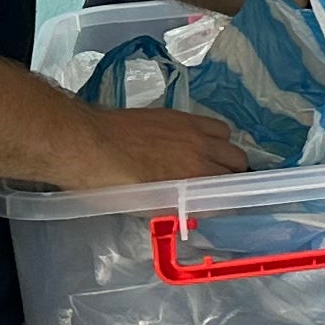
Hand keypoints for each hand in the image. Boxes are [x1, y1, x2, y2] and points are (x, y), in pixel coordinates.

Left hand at [52, 99, 255, 189]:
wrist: (86, 144)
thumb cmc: (107, 184)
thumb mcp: (143, 207)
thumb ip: (174, 206)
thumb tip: (190, 208)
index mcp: (193, 179)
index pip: (231, 191)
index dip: (228, 199)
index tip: (221, 205)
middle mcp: (200, 152)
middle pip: (238, 162)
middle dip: (231, 175)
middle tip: (214, 184)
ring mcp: (191, 130)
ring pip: (228, 140)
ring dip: (223, 152)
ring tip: (207, 160)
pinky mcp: (179, 115)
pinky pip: (212, 124)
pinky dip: (212, 135)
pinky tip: (192, 142)